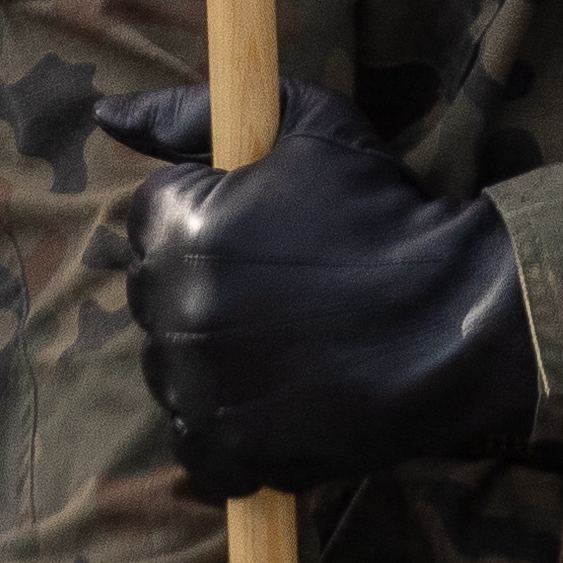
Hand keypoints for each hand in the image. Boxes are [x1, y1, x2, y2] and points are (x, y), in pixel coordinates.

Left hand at [92, 87, 531, 493]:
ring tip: (291, 343)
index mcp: (178, 225)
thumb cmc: (385, 213)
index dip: (211, 219)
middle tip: (285, 291)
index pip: (150, 218)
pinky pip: (196, 442)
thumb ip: (192, 112)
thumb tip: (105, 115)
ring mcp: (197, 388)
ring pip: (174, 369)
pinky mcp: (227, 449)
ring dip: (215, 358)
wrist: (456, 318)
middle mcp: (173, 308)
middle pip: (157, 295)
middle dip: (206, 286)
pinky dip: (229, 428)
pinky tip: (281, 399)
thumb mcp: (307, 125)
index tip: (268, 232)